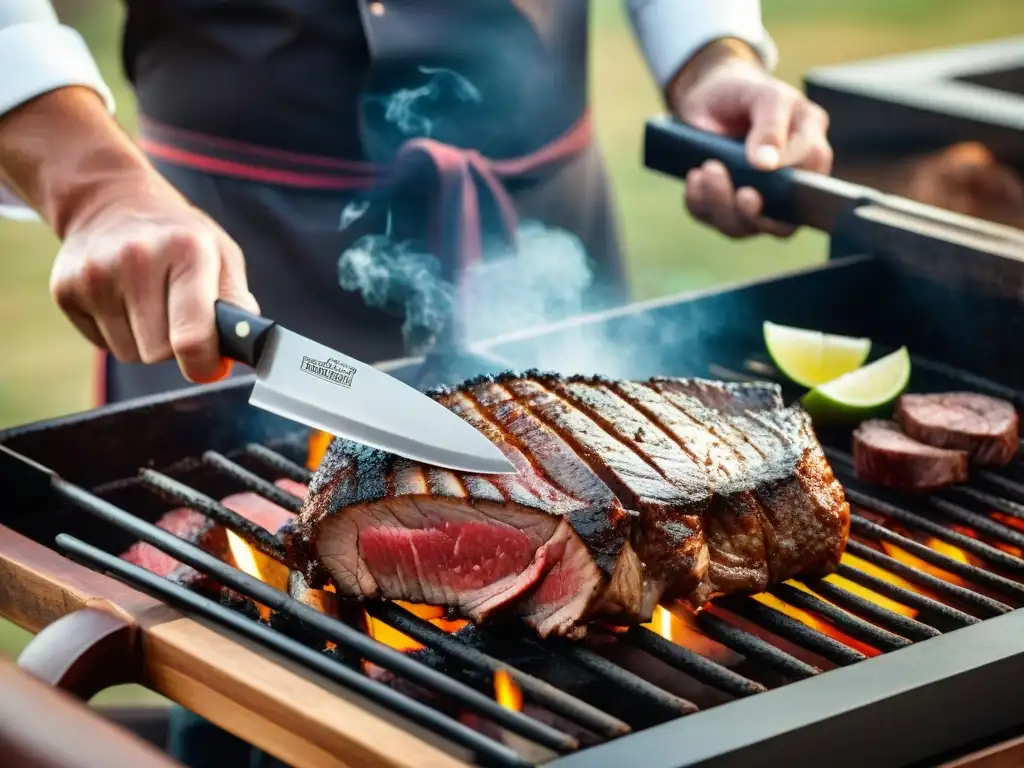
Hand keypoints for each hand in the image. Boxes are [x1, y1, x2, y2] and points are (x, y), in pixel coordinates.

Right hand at [0, 86, 258, 382]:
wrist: (111, 200)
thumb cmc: (179, 236)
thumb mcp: (222, 255)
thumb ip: (237, 303)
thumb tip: (241, 348)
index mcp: (186, 250)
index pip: (191, 337)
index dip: (203, 364)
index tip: (208, 365)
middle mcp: (136, 261)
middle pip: (158, 353)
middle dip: (175, 347)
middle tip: (178, 316)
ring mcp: (94, 275)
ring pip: (130, 354)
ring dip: (145, 340)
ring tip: (149, 302)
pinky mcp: (65, 290)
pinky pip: (102, 344)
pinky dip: (118, 332)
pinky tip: (122, 299)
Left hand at [668, 40, 832, 237]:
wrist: (708, 96)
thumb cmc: (746, 93)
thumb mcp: (764, 94)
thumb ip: (772, 124)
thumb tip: (767, 164)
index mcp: (808, 153)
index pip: (811, 182)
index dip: (790, 182)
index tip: (763, 168)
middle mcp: (785, 185)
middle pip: (780, 223)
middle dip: (754, 212)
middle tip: (741, 192)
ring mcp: (754, 200)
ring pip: (742, 226)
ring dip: (722, 204)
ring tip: (708, 168)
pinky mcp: (723, 205)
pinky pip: (710, 218)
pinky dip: (699, 202)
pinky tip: (694, 176)